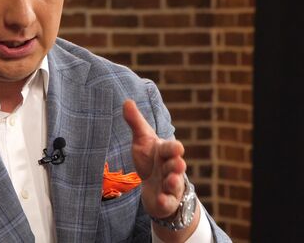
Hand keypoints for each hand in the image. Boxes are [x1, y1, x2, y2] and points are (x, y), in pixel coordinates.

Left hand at [122, 99, 186, 218]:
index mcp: (165, 152)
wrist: (154, 186)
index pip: (170, 148)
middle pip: (176, 165)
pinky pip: (168, 202)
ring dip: (173, 182)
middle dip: (177, 165)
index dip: (173, 148)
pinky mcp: (167, 200)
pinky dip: (166, 201)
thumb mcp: (141, 140)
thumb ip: (135, 122)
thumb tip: (126, 101)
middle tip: (178, 163)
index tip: (177, 147)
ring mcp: (171, 185)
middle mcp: (171, 168)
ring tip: (171, 180)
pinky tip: (162, 200)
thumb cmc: (150, 159)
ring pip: (174, 184)